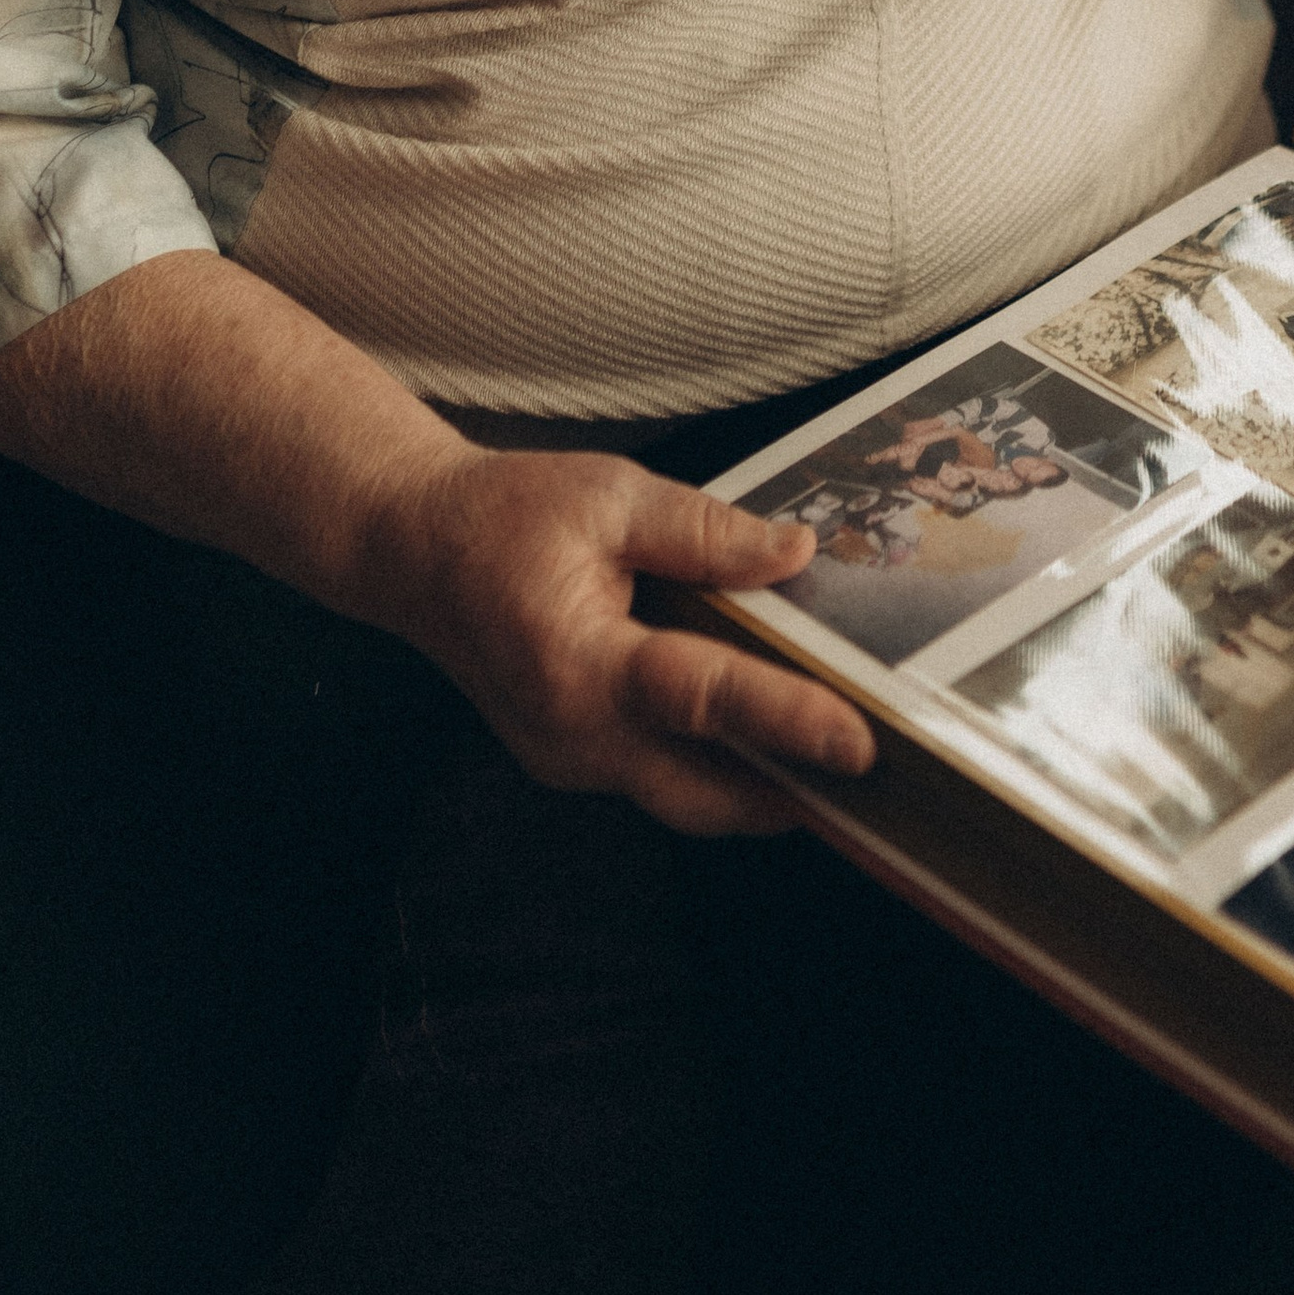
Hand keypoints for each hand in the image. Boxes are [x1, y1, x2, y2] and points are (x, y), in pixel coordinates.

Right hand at [375, 446, 876, 833]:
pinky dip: (720, 769)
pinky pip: (660, 780)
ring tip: (846, 767)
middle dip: (793, 795)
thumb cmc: (503, 515)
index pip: (703, 699)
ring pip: (686, 799)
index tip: (859, 743)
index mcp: (577, 662)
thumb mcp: (608, 495)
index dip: (787, 721)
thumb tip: (796, 554)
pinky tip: (773, 739)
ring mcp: (568, 761)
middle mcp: (572, 734)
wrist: (411, 551)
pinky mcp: (574, 760)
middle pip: (705, 793)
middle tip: (882, 783)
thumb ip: (705, 531)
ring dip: (762, 790)